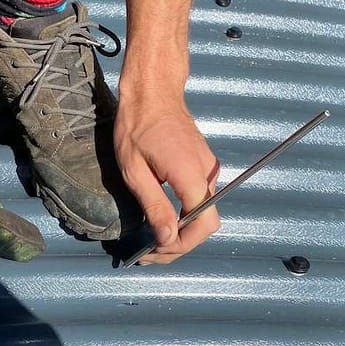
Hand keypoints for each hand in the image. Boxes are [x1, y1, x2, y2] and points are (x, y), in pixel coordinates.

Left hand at [115, 91, 220, 263]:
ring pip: (203, 214)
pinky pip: (199, 200)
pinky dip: (183, 216)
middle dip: (180, 244)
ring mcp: (208, 169)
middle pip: (206, 224)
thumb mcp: (135, 171)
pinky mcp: (203, 167)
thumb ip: (155, 206)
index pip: (203, 224)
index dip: (181, 244)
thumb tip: (167, 239)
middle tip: (149, 254)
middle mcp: (207, 174)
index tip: (155, 250)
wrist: (153, 91)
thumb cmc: (137, 125)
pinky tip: (162, 220)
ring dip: (181, 233)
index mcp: (191, 175)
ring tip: (152, 243)